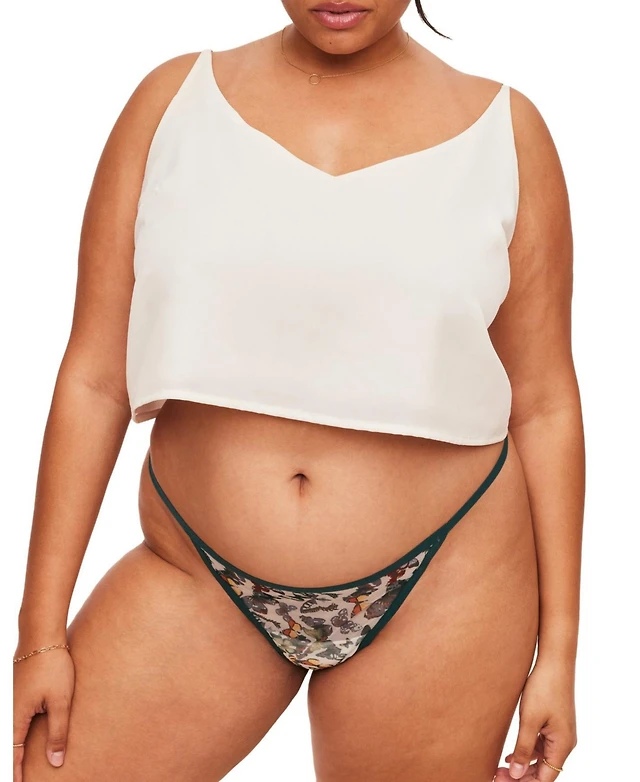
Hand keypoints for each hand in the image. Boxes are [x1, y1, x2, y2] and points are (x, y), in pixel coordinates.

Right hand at [13, 644, 74, 781]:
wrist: (41, 635)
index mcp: (16, 717)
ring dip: (18, 749)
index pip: (13, 755)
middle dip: (15, 763)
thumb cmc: (52, 666)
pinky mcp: (18, 693)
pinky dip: (20, 734)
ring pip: (12, 733)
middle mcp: (9, 711)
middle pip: (9, 746)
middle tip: (22, 778)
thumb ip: (58, 732)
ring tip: (25, 765)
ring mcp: (12, 701)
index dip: (16, 773)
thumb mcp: (60, 701)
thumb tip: (55, 761)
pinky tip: (29, 739)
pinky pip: (17, 720)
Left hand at [494, 657, 577, 780]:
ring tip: (500, 768)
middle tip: (496, 776)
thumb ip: (523, 748)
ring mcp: (560, 734)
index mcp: (562, 745)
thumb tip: (515, 774)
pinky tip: (510, 755)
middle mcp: (565, 743)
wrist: (555, 662)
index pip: (545, 778)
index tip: (501, 780)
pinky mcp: (554, 724)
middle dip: (521, 777)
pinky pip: (542, 747)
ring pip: (542, 760)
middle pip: (544, 772)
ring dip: (523, 766)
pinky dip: (528, 753)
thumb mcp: (530, 720)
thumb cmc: (544, 687)